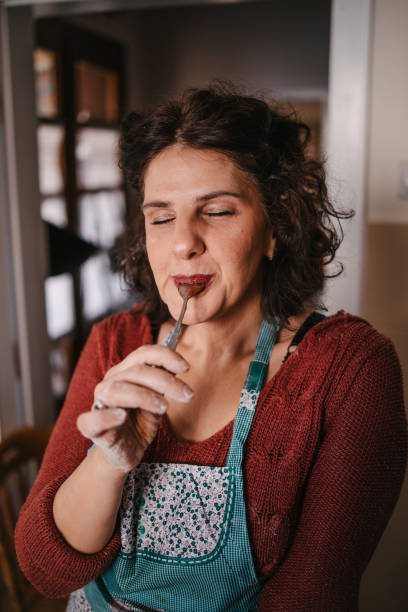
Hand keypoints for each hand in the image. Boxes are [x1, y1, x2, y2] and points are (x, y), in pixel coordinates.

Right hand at [76, 345, 192, 472]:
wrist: (126, 452)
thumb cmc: (140, 423)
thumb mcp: (157, 400)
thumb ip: (163, 382)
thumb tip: (180, 364)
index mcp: (124, 373)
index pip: (142, 354)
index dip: (164, 356)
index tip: (186, 368)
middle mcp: (110, 383)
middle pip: (135, 371)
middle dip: (165, 381)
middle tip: (187, 395)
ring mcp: (99, 404)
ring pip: (116, 390)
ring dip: (143, 396)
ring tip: (164, 407)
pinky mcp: (92, 428)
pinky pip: (90, 420)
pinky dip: (106, 416)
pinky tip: (123, 417)